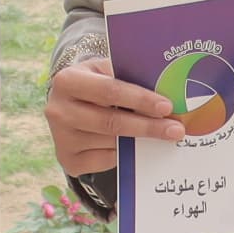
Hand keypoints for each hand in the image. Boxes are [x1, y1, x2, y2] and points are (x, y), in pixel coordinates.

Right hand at [45, 57, 183, 177]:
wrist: (67, 104)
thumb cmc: (95, 84)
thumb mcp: (106, 72)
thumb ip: (129, 80)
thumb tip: (167, 96)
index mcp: (67, 80)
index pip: (109, 91)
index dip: (140, 100)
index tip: (166, 106)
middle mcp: (58, 110)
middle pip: (110, 122)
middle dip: (147, 126)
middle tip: (175, 130)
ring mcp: (61, 137)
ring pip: (111, 143)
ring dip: (141, 141)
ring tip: (162, 136)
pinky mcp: (67, 159)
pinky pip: (105, 160)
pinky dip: (124, 155)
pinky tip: (134, 146)